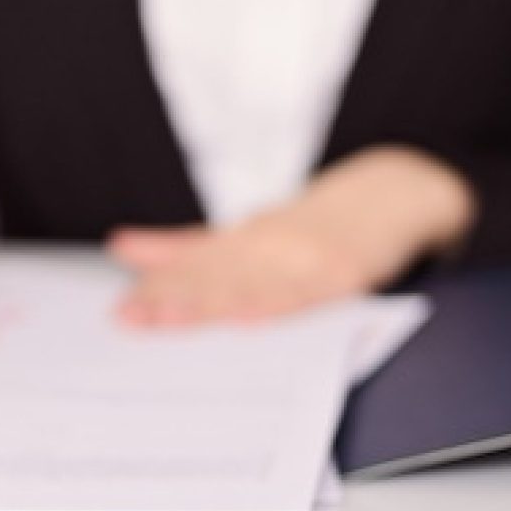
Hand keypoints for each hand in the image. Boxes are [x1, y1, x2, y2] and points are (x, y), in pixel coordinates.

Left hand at [110, 147, 474, 327]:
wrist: (391, 191)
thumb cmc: (310, 225)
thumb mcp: (243, 233)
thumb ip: (184, 247)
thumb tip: (120, 246)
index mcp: (239, 241)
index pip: (189, 267)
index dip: (155, 289)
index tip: (119, 310)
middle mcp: (266, 246)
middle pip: (212, 278)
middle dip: (170, 300)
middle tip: (130, 318)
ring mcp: (303, 258)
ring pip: (251, 286)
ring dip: (209, 304)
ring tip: (169, 319)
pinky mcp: (342, 273)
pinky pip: (306, 296)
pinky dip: (275, 306)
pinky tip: (247, 318)